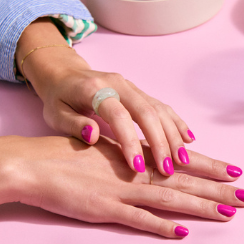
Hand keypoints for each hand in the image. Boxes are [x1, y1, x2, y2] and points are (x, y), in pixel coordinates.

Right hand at [0, 135, 243, 237]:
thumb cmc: (64, 155)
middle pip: (186, 181)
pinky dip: (162, 225)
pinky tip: (183, 231)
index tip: (236, 171)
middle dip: (219, 188)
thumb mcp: (104, 151)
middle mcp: (135, 172)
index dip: (210, 167)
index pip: (181, 162)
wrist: (31, 164)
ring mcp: (123, 191)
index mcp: (136, 157)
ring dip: (202, 206)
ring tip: (230, 211)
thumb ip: (129, 157)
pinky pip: (139, 219)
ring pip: (171, 199)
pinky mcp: (106, 209)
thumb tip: (150, 161)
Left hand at [16, 18, 192, 176]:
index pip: (118, 115)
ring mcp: (132, 86)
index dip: (129, 141)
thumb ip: (72, 125)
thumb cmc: (58, 99)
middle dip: (160, 142)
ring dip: (173, 135)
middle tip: (168, 169)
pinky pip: (163, 107)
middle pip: (147, 112)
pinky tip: (189, 139)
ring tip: (183, 160)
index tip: (137, 168)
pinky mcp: (140, 92)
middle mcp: (118, 84)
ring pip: (159, 110)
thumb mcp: (54, 113)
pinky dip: (177, 123)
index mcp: (95, 89)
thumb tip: (91, 135)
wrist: (64, 74)